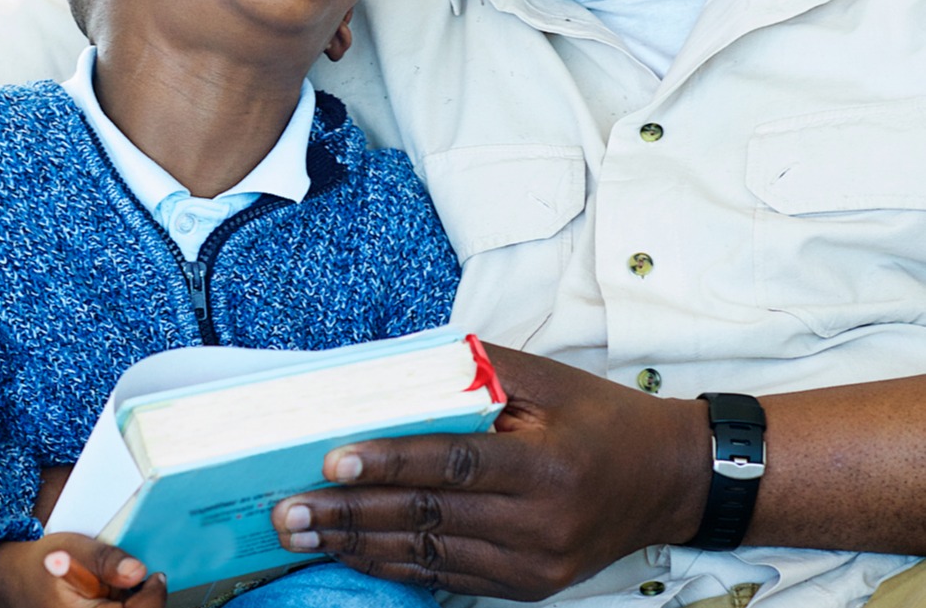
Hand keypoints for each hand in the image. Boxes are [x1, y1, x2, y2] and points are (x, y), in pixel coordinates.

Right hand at [0, 534, 165, 607]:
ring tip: (122, 583)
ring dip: (133, 603)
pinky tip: (114, 591)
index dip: (154, 597)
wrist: (11, 579)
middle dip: (146, 601)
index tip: (157, 576)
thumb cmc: (41, 565)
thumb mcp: (74, 551)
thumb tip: (137, 571)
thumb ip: (107, 560)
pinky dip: (122, 603)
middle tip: (148, 579)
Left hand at [270, 345, 709, 599]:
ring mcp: (533, 566)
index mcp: (546, 464)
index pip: (453, 465)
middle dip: (352, 514)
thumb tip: (402, 370)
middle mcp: (539, 524)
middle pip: (429, 518)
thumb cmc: (603, 417)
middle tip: (288, 510)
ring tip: (303, 534)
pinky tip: (354, 552)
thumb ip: (477, 374)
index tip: (331, 461)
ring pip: (429, 557)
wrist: (667, 481)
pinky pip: (448, 578)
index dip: (390, 463)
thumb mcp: (549, 380)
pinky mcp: (529, 589)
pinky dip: (395, 564)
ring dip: (359, 545)